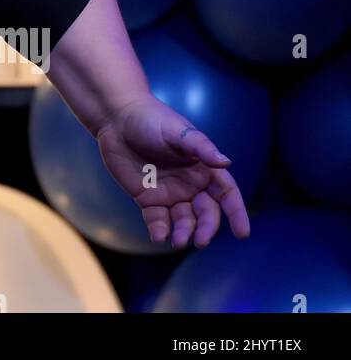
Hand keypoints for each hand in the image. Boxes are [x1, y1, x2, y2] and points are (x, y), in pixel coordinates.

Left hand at [94, 93, 251, 248]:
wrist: (116, 118)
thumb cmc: (152, 119)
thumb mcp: (177, 131)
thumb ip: (200, 147)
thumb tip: (226, 163)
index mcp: (203, 168)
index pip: (226, 194)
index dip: (236, 212)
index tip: (242, 233)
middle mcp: (190, 185)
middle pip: (206, 213)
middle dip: (206, 228)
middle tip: (200, 240)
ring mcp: (169, 194)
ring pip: (183, 220)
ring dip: (184, 232)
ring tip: (178, 241)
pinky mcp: (147, 199)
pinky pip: (157, 220)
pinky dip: (160, 230)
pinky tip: (159, 236)